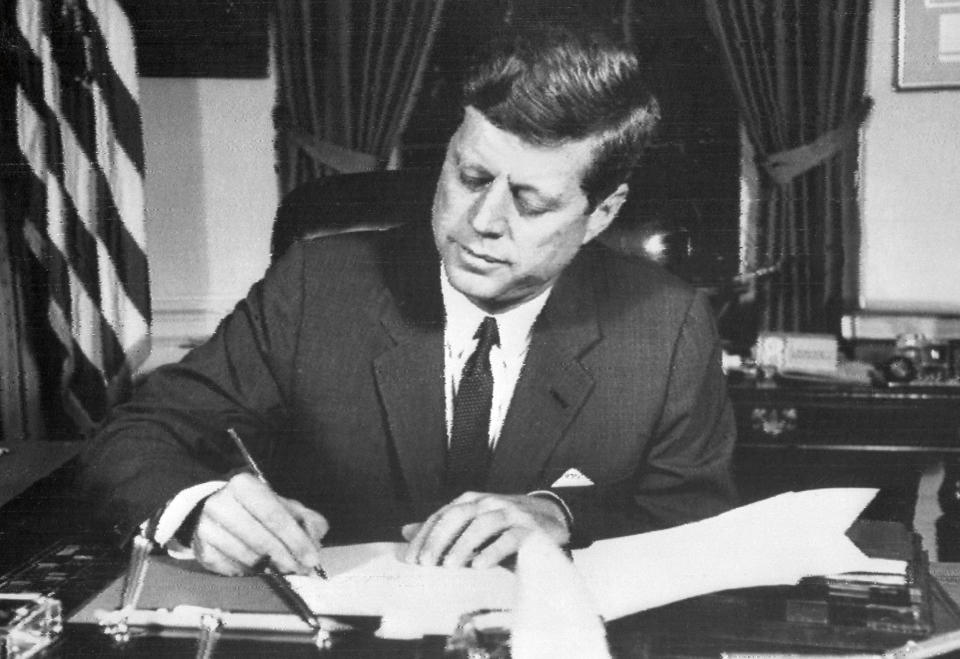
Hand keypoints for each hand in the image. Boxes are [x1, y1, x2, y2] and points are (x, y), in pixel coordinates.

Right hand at [189, 472, 328, 575]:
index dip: (296, 539)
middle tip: (302, 569)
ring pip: (246, 557)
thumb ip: (306, 518)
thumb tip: (315, 538)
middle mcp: (221, 504)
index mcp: (243, 485)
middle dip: (286, 558)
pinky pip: (231, 569)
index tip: (311, 558)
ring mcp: (207, 528)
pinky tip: (260, 569)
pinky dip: (250, 573)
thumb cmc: (256, 509)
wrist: (215, 511)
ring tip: (284, 569)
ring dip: (270, 568)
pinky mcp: (201, 550)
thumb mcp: (283, 505)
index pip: (274, 515)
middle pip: (260, 539)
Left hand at [402, 492, 569, 568]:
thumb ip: (442, 528)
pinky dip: (492, 552)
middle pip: (458, 515)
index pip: (442, 515)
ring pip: (482, 525)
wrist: (552, 520)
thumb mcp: (472, 524)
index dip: (425, 536)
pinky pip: (509, 539)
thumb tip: (405, 531)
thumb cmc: (506, 526)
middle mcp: (490, 503)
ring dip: (463, 546)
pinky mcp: (529, 529)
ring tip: (450, 566)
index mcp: (473, 501)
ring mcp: (511, 514)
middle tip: (427, 563)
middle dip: (439, 539)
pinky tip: (480, 566)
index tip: (412, 559)